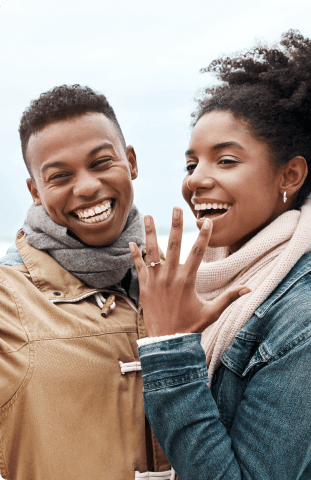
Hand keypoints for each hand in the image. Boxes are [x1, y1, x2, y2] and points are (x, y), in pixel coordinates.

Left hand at [129, 207, 249, 336]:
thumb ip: (229, 298)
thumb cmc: (191, 326)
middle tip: (175, 208)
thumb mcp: (212, 312)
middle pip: (173, 244)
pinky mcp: (144, 287)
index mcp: (187, 280)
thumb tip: (250, 289)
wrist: (167, 342)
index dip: (203, 235)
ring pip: (151, 251)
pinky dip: (134, 254)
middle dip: (175, 224)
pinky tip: (131, 242)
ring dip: (149, 232)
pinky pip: (138, 267)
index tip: (206, 221)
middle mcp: (170, 276)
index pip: (197, 252)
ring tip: (147, 215)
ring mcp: (155, 280)